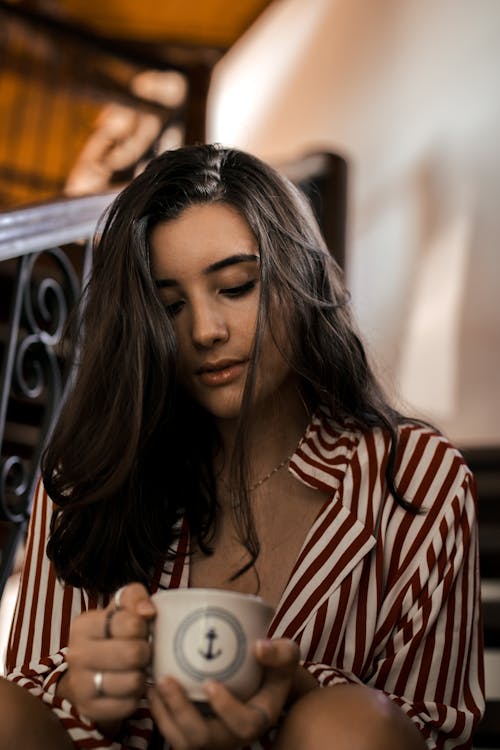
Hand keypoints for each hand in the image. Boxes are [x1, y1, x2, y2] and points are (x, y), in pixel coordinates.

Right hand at [60, 583, 154, 729]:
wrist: (88, 672)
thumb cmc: (112, 634)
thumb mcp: (121, 608)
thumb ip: (135, 597)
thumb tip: (148, 611)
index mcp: (83, 625)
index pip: (131, 624)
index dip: (143, 628)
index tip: (139, 630)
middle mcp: (76, 655)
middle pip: (133, 654)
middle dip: (145, 653)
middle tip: (142, 652)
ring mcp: (80, 685)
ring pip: (133, 681)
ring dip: (141, 676)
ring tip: (135, 669)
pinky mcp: (89, 709)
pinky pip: (128, 705)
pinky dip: (136, 697)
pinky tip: (129, 688)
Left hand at [148, 638, 299, 749]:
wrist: (264, 682)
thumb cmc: (275, 667)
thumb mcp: (288, 655)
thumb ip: (280, 652)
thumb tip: (260, 646)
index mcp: (257, 719)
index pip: (243, 726)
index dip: (225, 708)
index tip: (209, 683)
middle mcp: (232, 737)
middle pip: (202, 739)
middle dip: (181, 712)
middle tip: (165, 680)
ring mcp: (211, 737)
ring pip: (181, 741)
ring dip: (163, 714)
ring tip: (153, 684)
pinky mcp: (194, 731)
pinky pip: (172, 733)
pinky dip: (159, 713)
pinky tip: (151, 689)